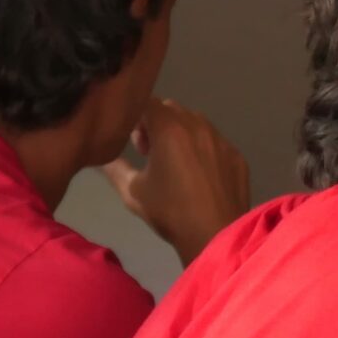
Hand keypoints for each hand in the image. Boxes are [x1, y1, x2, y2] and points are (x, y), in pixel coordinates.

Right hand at [104, 98, 250, 263]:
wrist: (215, 235)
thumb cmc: (170, 211)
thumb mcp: (133, 191)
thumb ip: (114, 168)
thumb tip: (100, 157)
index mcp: (170, 129)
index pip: (147, 102)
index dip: (136, 119)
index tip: (137, 146)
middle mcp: (198, 126)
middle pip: (172, 109)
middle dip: (158, 124)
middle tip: (152, 154)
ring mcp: (222, 140)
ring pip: (196, 122)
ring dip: (181, 134)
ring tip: (176, 165)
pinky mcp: (237, 155)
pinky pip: (215, 141)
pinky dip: (203, 149)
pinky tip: (200, 177)